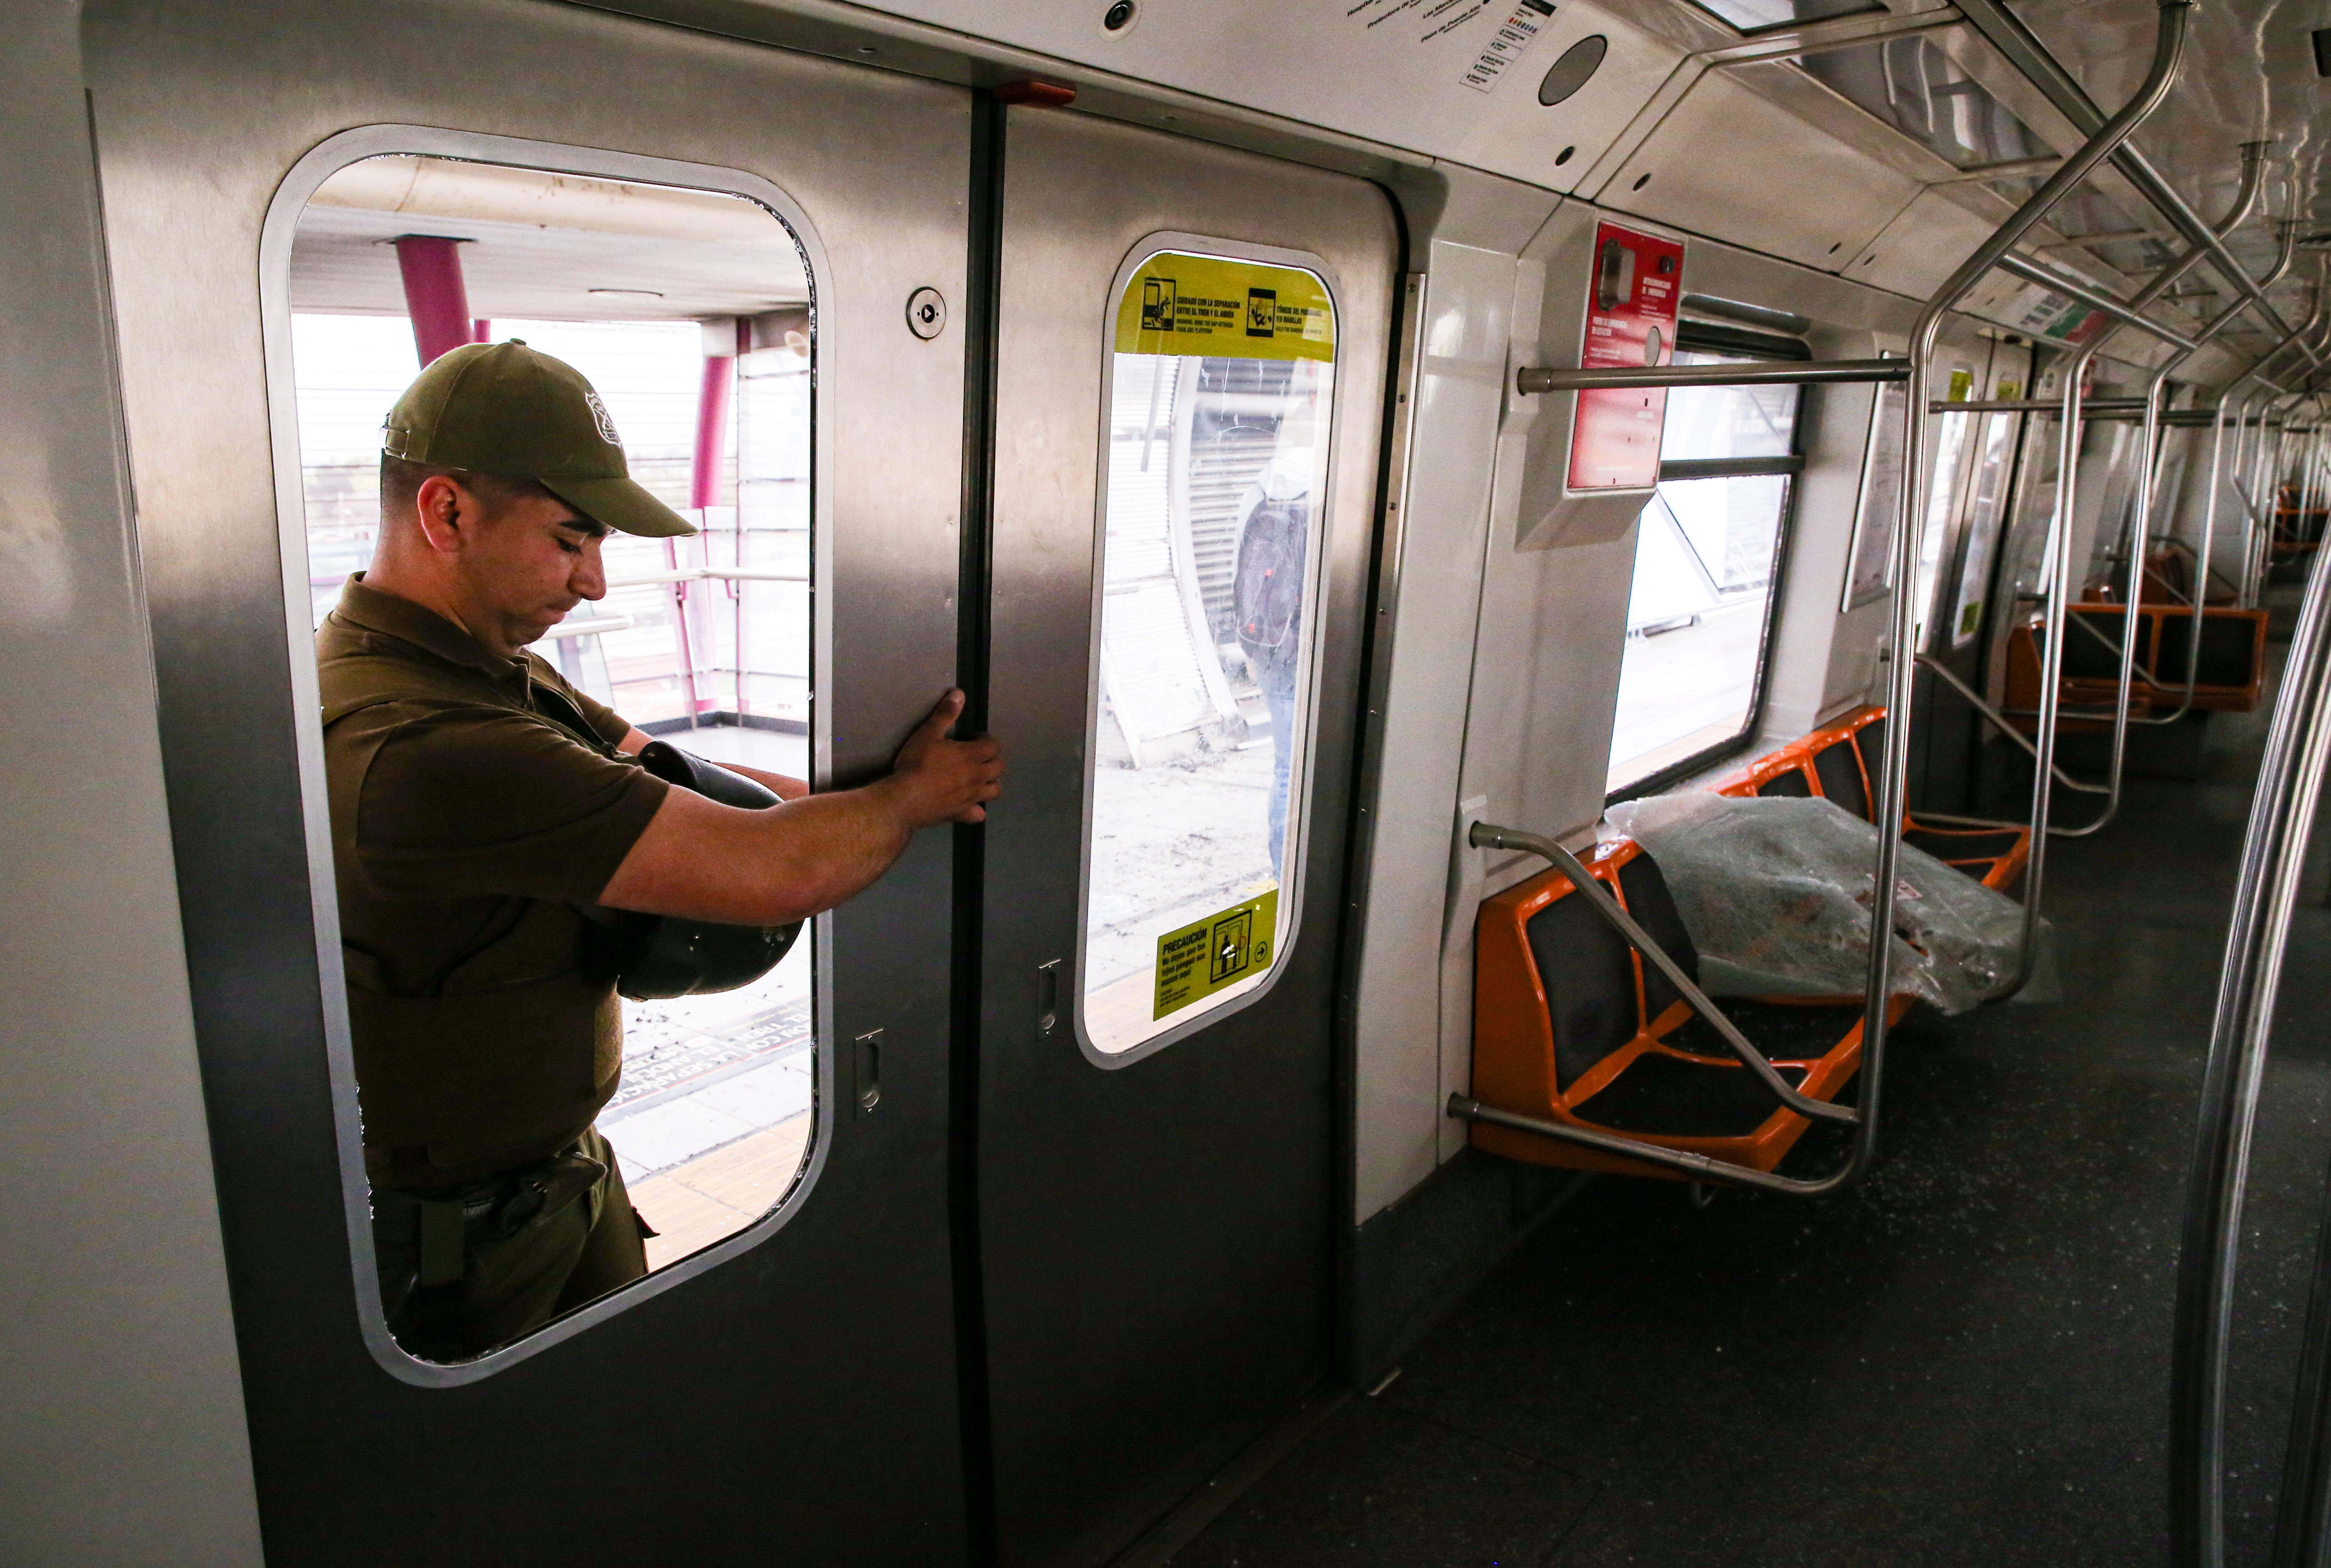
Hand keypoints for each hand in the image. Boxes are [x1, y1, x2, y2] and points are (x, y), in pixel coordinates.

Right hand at [886, 690, 1004, 825]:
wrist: (905, 799)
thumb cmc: (916, 763)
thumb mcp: (928, 733)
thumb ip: (945, 714)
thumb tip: (960, 694)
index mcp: (972, 755)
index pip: (994, 746)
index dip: (987, 740)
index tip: (975, 739)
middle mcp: (977, 776)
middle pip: (999, 767)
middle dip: (993, 760)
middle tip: (978, 757)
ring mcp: (972, 797)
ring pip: (995, 791)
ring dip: (991, 783)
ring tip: (977, 779)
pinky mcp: (962, 814)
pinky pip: (979, 815)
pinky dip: (977, 810)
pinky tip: (969, 806)